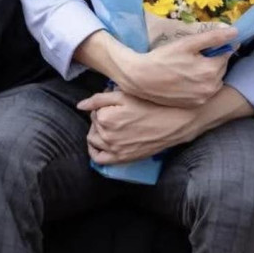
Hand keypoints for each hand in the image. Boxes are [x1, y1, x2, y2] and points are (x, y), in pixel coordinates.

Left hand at [78, 89, 200, 163]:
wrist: (173, 121)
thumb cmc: (152, 104)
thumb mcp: (126, 94)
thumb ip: (100, 98)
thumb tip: (80, 105)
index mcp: (106, 117)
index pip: (93, 109)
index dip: (103, 104)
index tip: (113, 101)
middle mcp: (106, 136)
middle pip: (93, 124)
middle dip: (100, 116)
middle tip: (115, 110)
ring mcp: (114, 149)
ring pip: (94, 140)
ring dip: (96, 131)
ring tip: (109, 124)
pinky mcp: (122, 159)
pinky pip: (99, 159)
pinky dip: (95, 151)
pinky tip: (99, 143)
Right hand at [116, 26, 237, 108]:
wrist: (141, 79)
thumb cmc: (164, 58)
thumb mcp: (188, 43)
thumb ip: (213, 37)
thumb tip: (235, 33)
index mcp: (211, 71)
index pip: (226, 53)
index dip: (219, 46)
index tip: (207, 44)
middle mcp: (211, 88)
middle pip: (221, 67)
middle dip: (213, 59)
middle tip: (196, 54)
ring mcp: (203, 98)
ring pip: (215, 80)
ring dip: (209, 72)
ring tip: (191, 66)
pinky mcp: (195, 104)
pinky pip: (206, 91)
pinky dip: (202, 83)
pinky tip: (188, 78)